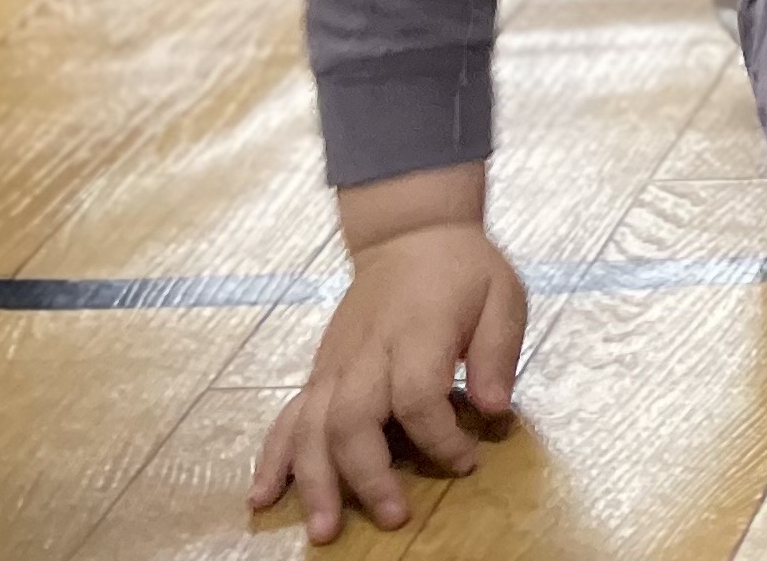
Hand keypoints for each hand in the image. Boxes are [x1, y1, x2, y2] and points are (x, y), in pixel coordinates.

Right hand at [249, 183, 524, 541]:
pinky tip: (263, 497)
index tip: (467, 460)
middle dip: (368, 475)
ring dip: (314, 481)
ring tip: (322, 530)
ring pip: (312, 428)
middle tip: (393, 517)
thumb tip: (496, 410)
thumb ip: (498, 352)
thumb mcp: (502, 296)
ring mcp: (334, 366)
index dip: (440, 437)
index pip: (418, 396)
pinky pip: (286, 418)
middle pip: (353, 420)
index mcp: (417, 332)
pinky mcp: (318, 374)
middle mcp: (366, 353)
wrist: (410, 236)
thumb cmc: (463, 270)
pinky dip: (272, 458)